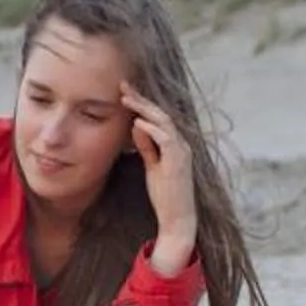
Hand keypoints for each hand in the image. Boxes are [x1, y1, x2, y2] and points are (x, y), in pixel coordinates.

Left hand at [121, 83, 197, 272]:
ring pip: (164, 122)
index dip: (142, 104)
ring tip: (126, 99)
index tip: (125, 93)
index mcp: (176, 144)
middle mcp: (182, 144)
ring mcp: (182, 152)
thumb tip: (136, 126)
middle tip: (123, 86)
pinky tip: (137, 122)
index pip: (159, 118)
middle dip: (142, 99)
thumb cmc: (165, 195)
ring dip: (144, 109)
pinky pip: (166, 140)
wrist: (178, 219)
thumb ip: (146, 146)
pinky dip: (152, 130)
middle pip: (161, 114)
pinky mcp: (178, 163)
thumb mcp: (152, 166)